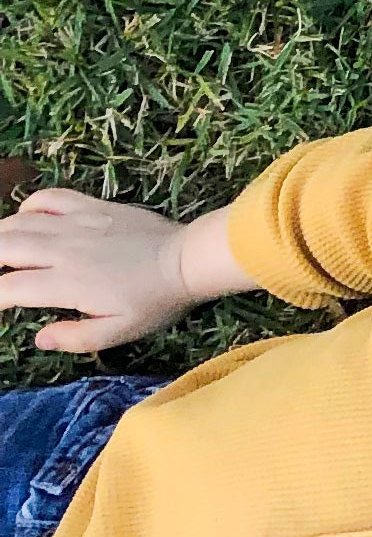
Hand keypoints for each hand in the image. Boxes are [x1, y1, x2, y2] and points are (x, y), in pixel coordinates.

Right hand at [0, 187, 221, 351]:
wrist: (188, 260)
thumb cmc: (157, 301)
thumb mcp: (121, 331)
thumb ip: (77, 338)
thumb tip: (40, 339)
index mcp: (66, 283)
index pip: (10, 289)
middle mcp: (62, 250)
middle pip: (4, 248)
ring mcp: (76, 224)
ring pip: (19, 222)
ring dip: (1, 235)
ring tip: (2, 251)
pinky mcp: (92, 206)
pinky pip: (50, 197)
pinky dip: (30, 205)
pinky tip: (27, 218)